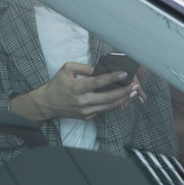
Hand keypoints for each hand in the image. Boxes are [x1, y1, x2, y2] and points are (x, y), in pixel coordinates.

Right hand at [10, 62, 144, 123]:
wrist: (48, 103)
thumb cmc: (57, 84)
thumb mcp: (67, 69)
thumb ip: (84, 67)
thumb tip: (100, 68)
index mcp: (77, 88)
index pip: (98, 82)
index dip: (112, 78)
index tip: (124, 74)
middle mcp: (82, 101)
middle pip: (108, 97)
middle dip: (124, 92)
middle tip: (135, 86)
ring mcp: (86, 111)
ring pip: (109, 106)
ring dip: (123, 99)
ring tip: (133, 92)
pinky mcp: (87, 117)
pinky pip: (103, 110)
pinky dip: (114, 104)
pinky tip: (121, 98)